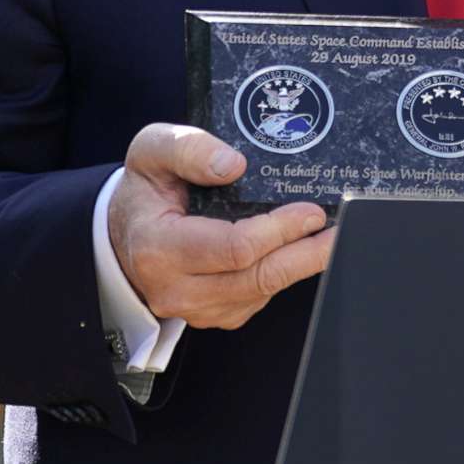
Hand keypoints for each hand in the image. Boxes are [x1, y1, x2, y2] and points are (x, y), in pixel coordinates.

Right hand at [108, 123, 333, 327]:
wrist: (124, 233)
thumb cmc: (144, 190)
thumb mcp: (152, 151)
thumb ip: (189, 149)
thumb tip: (233, 165)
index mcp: (157, 247)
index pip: (232, 248)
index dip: (278, 231)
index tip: (310, 211)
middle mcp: (175, 288)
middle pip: (257, 278)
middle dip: (306, 254)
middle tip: (339, 231)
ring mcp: (196, 308)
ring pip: (262, 292)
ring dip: (301, 265)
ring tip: (330, 238)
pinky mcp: (215, 314)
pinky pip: (259, 299)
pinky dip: (283, 274)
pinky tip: (299, 250)